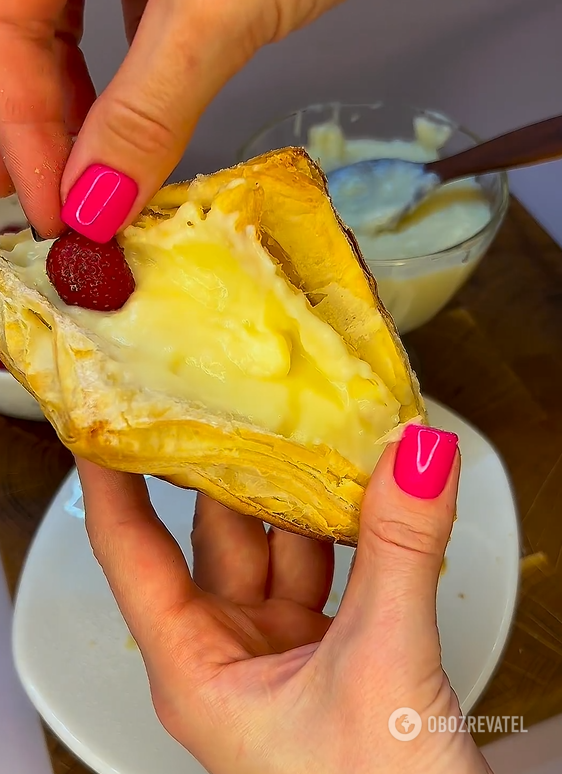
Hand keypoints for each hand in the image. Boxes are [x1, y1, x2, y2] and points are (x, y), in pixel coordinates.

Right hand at [0, 0, 344, 238]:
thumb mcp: (214, 15)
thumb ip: (148, 109)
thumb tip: (98, 203)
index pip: (7, 38)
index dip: (24, 138)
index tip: (59, 218)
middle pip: (23, 38)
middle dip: (39, 131)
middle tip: (57, 212)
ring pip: (63, 32)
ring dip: (76, 112)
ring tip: (91, 182)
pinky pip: (114, 22)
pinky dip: (121, 83)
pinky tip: (132, 124)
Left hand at [79, 426, 492, 773]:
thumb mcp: (380, 669)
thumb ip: (399, 553)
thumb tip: (415, 461)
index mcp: (196, 670)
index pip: (130, 553)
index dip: (112, 482)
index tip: (105, 420)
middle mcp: (232, 655)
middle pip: (215, 533)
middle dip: (230, 465)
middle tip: (239, 398)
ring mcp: (286, 652)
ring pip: (280, 546)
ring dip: (301, 493)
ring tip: (316, 429)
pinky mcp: (336, 652)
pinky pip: (332, 569)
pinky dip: (351, 528)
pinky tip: (367, 490)